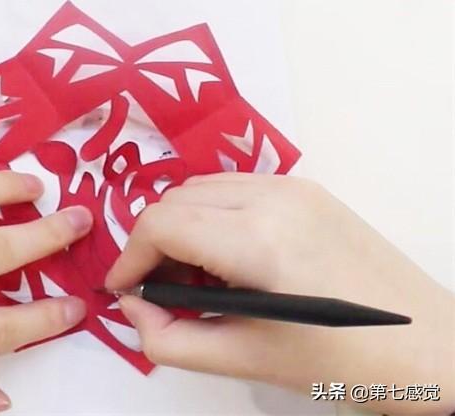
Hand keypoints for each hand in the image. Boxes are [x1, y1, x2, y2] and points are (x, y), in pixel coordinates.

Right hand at [106, 173, 453, 414]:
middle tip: (161, 290)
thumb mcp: (246, 359)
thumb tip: (132, 305)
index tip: (123, 290)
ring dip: (183, 227)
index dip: (130, 257)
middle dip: (154, 243)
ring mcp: (294, 186)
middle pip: (177, 200)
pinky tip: (229, 258)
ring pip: (204, 189)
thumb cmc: (342, 361)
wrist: (431, 346)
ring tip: (196, 278)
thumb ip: (169, 339)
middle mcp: (273, 196)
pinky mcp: (309, 189)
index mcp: (257, 238)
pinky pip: (237, 188)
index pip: (161, 223)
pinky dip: (214, 216)